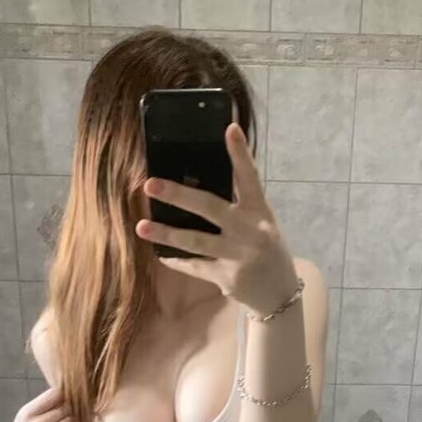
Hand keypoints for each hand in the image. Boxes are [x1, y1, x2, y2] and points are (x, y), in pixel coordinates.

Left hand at [135, 122, 298, 315]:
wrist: (280, 293)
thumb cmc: (265, 249)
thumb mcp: (260, 222)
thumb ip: (238, 204)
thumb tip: (200, 181)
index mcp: (259, 211)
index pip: (250, 177)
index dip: (240, 153)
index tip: (229, 129)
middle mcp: (250, 231)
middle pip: (210, 207)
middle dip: (179, 195)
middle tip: (150, 184)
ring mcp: (238, 256)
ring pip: (196, 242)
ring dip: (167, 234)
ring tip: (141, 227)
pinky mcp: (227, 278)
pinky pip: (195, 267)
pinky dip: (177, 260)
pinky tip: (161, 253)